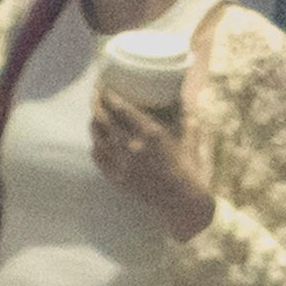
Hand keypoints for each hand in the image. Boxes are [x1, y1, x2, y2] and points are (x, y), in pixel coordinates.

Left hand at [83, 84, 213, 235]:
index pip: (120, 107)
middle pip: (103, 119)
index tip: (104, 85)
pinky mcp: (118, 180)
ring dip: (94, 123)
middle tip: (96, 94)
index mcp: (151, 132)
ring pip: (98, 137)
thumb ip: (185, 115)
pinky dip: (96, 146)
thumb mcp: (190, 136)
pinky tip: (98, 140)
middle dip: (96, 103)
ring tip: (96, 115)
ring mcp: (123, 164)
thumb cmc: (190, 167)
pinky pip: (98, 158)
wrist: (182, 201)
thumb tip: (182, 97)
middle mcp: (133, 146)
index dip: (108, 94)